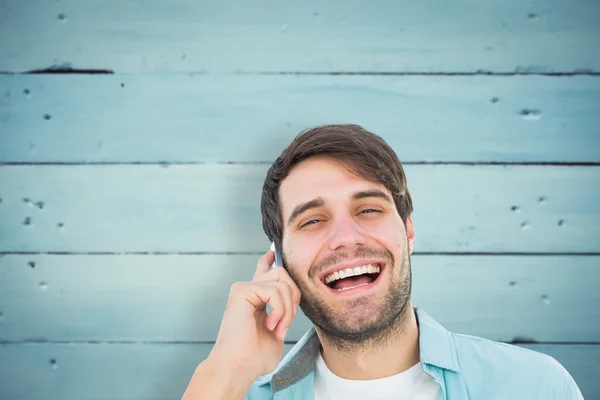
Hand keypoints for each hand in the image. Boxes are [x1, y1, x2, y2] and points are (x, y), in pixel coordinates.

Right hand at [208, 249, 301, 379]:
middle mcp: (248, 289)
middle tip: (286, 323)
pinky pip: (276, 291)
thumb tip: (293, 297)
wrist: (238, 367)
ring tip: (277, 329)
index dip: (270, 258)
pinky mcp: (242, 290)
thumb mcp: (277, 330)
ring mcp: (244, 288)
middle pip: (283, 273)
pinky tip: (271, 325)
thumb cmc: (254, 357)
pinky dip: (280, 310)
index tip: (273, 250)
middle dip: (294, 297)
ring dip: (288, 310)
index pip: (263, 270)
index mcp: (255, 297)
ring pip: (283, 282)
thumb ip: (283, 311)